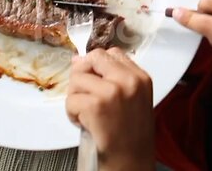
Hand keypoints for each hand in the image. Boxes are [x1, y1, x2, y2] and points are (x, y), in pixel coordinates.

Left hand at [66, 48, 154, 170]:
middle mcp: (129, 80)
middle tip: (87, 96)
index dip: (97, 65)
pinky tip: (84, 123)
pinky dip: (72, 113)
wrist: (132, 161)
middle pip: (92, 58)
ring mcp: (112, 91)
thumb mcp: (133, 99)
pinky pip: (71, 100)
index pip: (111, 52)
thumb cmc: (130, 134)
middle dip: (83, 76)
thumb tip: (78, 60)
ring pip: (77, 79)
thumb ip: (111, 77)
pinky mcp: (96, 105)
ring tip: (87, 113)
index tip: (95, 80)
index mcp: (140, 77)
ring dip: (76, 98)